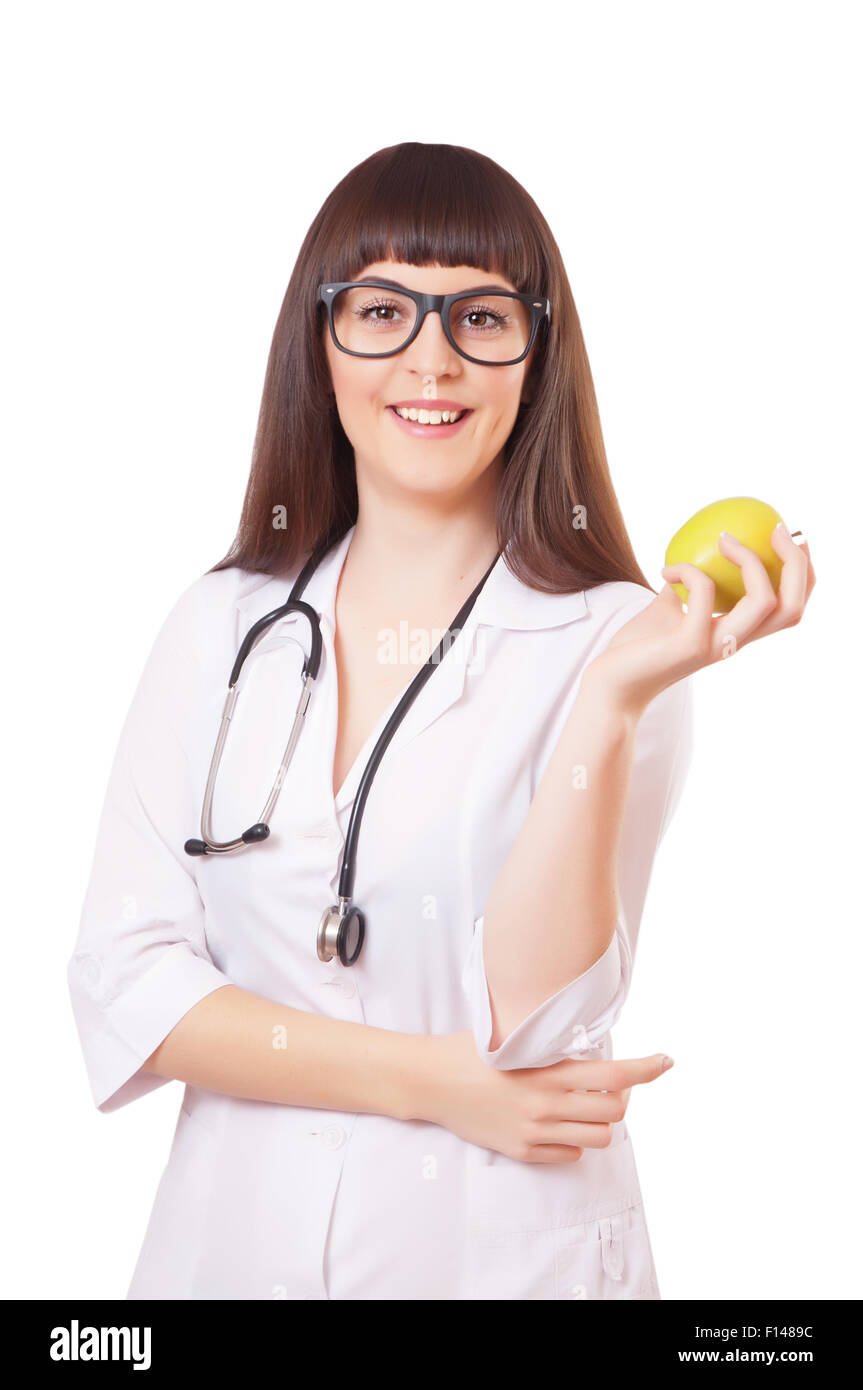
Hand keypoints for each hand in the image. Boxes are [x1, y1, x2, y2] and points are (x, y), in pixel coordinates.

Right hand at [418, 1031, 672, 1162]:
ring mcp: (535, 1131)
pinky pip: (570, 1155)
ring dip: (600, 1123)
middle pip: (614, 1112)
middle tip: (611, 1088)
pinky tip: (560, 1125)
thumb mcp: (516, 1041)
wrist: (432, 1081)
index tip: (666, 1062)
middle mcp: (547, 1104)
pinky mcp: (521, 1151)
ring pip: (598, 1138)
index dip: (646, 1069)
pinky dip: (574, 1142)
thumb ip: (554, 1050)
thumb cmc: (472, 1051)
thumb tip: (592, 1048)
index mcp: (548, 1071)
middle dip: (622, 1099)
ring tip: (585, 1108)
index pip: (614, 1074)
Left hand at [582, 525, 815, 718]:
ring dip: (752, 561)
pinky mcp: (691, 644)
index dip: (804, 574)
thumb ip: (688, 583)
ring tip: (726, 538)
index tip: (791, 537)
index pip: (789, 608)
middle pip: (792, 608)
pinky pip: (704, 591)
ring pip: (765, 602)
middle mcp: (735, 643)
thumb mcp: (669, 606)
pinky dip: (690, 569)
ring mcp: (716, 646)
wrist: (612, 684)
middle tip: (778, 528)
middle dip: (797, 564)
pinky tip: (666, 569)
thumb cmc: (639, 647)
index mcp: (737, 634)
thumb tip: (695, 546)